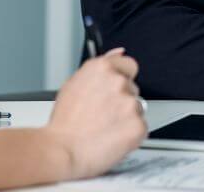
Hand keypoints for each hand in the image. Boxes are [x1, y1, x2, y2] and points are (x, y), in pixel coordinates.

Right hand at [44, 48, 147, 179]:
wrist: (62, 150)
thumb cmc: (65, 122)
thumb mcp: (74, 83)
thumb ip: (101, 67)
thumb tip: (119, 53)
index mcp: (102, 68)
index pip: (128, 65)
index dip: (122, 78)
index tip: (115, 90)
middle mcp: (118, 81)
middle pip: (132, 88)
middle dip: (122, 100)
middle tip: (103, 115)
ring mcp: (130, 103)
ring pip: (138, 108)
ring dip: (127, 118)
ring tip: (105, 128)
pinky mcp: (138, 125)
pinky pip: (141, 128)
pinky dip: (131, 135)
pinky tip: (113, 137)